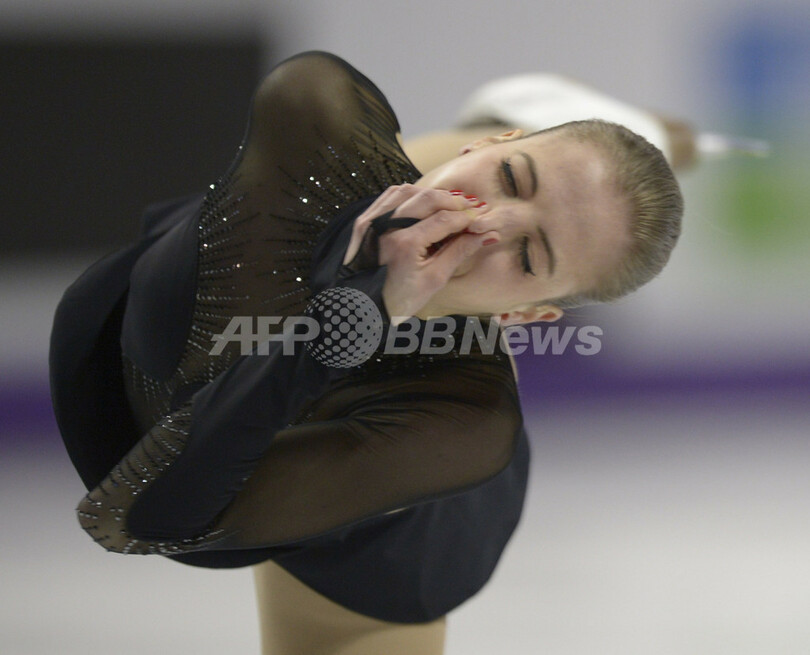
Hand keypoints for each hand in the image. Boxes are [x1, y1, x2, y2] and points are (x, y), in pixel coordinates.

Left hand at [343, 185, 498, 321]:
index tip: (483, 215)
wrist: (362, 307)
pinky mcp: (365, 221)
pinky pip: (390, 196)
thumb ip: (460, 252)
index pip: (445, 219)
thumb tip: (486, 235)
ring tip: (451, 203)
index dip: (468, 216)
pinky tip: (424, 201)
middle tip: (473, 206)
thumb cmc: (398, 299)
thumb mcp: (434, 280)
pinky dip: (410, 194)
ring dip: (432, 194)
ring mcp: (373, 221)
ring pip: (409, 191)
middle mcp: (387, 226)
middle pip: (428, 199)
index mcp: (405, 244)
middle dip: (454, 200)